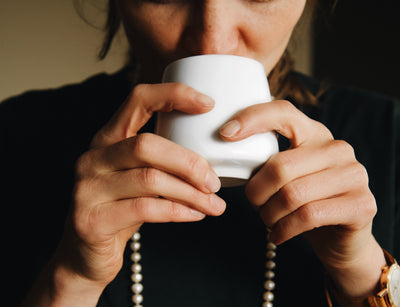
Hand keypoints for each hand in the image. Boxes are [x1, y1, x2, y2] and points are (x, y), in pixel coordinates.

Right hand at [43, 83, 225, 304]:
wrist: (87, 254)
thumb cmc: (124, 208)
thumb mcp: (140, 177)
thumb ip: (163, 161)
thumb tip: (213, 155)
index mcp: (108, 138)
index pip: (138, 99)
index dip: (173, 95)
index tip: (208, 104)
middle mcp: (93, 157)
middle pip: (146, 144)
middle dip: (188, 162)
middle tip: (215, 182)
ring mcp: (88, 188)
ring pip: (149, 179)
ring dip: (190, 193)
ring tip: (214, 204)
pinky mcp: (91, 220)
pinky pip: (145, 209)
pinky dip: (177, 211)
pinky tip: (196, 215)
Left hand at [220, 100, 385, 298]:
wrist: (340, 237)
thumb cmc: (303, 202)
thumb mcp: (285, 176)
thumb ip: (266, 162)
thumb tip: (227, 151)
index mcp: (315, 133)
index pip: (283, 112)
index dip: (252, 118)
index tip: (225, 134)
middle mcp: (337, 148)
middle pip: (280, 166)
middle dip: (256, 192)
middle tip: (254, 205)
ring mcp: (353, 174)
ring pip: (292, 194)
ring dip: (269, 214)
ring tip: (267, 220)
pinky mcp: (361, 204)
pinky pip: (308, 216)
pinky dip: (284, 229)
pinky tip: (277, 235)